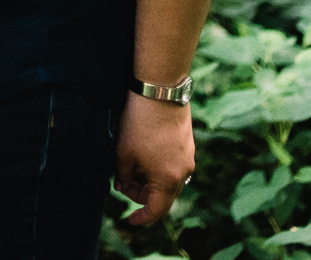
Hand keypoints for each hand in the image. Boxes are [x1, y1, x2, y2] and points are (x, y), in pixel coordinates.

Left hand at [115, 92, 195, 225]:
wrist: (160, 91)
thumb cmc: (139, 123)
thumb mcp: (124, 153)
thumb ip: (123, 177)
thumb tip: (122, 186)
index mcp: (168, 180)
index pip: (156, 210)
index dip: (142, 217)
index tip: (130, 220)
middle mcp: (184, 172)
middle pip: (163, 196)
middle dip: (141, 193)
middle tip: (122, 182)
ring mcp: (188, 158)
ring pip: (167, 180)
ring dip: (149, 179)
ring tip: (130, 165)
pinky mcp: (187, 144)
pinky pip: (173, 166)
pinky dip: (158, 167)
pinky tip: (142, 154)